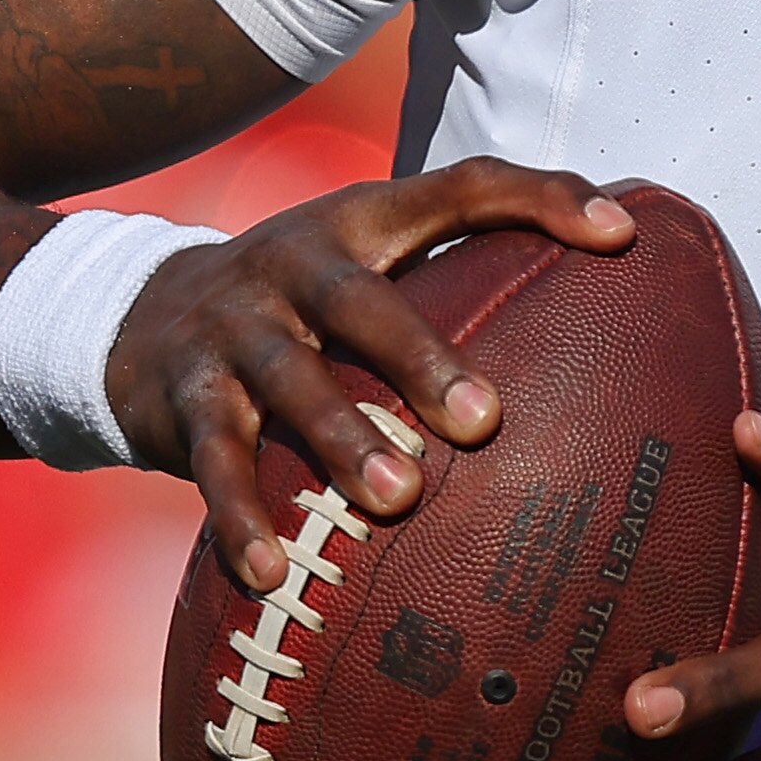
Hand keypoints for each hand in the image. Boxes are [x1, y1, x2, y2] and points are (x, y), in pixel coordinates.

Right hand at [106, 157, 631, 591]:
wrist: (140, 318)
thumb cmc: (306, 301)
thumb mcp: (375, 265)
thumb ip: (470, 272)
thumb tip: (617, 299)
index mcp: (362, 222)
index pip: (463, 186)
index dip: (541, 197)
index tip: (621, 234)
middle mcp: (294, 263)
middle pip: (361, 301)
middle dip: (421, 358)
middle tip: (485, 422)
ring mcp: (234, 328)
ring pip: (290, 382)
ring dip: (343, 442)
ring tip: (397, 501)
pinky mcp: (184, 395)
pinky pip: (216, 458)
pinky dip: (242, 516)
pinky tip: (272, 573)